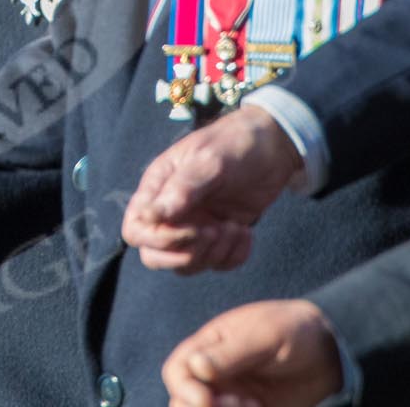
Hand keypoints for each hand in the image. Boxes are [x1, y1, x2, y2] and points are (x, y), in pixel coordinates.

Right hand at [122, 104, 302, 272]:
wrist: (274, 146)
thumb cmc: (235, 144)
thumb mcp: (209, 161)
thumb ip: (182, 189)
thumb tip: (149, 216)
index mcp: (159, 188)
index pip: (136, 229)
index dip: (158, 240)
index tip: (194, 229)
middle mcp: (171, 211)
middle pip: (154, 256)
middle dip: (185, 254)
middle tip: (214, 232)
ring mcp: (194, 226)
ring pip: (186, 265)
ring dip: (213, 255)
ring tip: (235, 227)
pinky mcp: (218, 236)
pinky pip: (216, 265)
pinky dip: (233, 257)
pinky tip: (245, 232)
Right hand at [162, 299, 343, 406]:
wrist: (330, 352)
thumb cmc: (294, 331)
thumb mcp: (263, 335)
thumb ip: (229, 353)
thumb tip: (195, 366)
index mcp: (208, 347)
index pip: (177, 372)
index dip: (184, 388)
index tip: (206, 398)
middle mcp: (215, 376)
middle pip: (183, 401)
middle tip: (236, 405)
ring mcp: (232, 397)